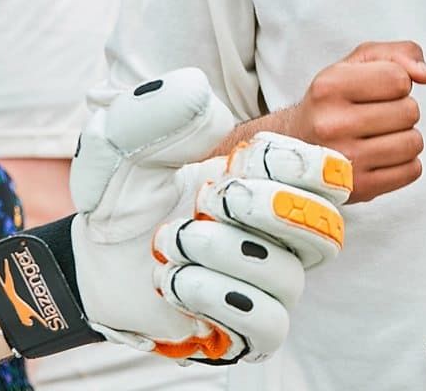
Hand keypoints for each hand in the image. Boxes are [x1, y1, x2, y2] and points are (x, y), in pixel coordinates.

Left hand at [71, 69, 352, 364]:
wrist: (93, 257)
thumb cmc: (125, 194)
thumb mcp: (126, 141)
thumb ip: (157, 111)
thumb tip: (200, 94)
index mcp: (271, 182)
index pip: (332, 175)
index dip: (295, 164)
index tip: (236, 159)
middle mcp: (282, 235)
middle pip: (328, 227)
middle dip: (268, 207)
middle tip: (209, 196)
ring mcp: (268, 285)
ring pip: (288, 276)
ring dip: (224, 251)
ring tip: (171, 240)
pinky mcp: (248, 331)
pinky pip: (268, 323)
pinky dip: (216, 296)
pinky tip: (175, 280)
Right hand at [282, 41, 425, 202]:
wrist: (295, 146)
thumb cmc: (329, 103)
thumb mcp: (354, 65)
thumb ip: (396, 55)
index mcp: (330, 87)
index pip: (398, 78)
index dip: (397, 82)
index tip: (380, 90)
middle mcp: (333, 124)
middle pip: (409, 111)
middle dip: (401, 110)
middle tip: (378, 115)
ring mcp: (346, 160)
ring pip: (413, 142)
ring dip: (405, 137)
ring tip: (382, 136)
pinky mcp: (360, 188)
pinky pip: (411, 170)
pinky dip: (406, 163)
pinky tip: (384, 156)